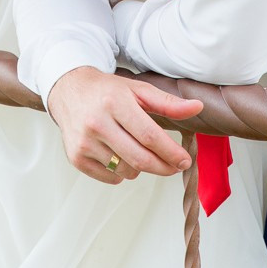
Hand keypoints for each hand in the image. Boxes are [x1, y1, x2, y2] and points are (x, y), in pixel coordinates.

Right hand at [46, 67, 204, 184]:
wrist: (69, 92)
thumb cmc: (107, 91)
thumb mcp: (139, 90)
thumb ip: (169, 103)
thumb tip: (197, 108)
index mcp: (115, 103)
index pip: (149, 136)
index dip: (171, 152)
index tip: (184, 161)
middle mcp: (97, 124)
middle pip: (139, 158)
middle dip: (163, 167)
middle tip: (175, 166)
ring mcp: (84, 143)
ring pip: (126, 171)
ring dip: (141, 167)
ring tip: (141, 151)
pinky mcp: (76, 158)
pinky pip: (110, 177)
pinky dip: (122, 173)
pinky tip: (122, 156)